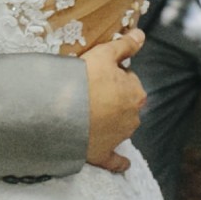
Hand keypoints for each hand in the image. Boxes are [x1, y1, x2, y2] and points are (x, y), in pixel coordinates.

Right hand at [81, 29, 146, 172]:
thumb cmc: (83, 81)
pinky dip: (118, 162)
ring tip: (87, 113)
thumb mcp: (103, 54)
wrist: (60, 113)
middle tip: (90, 92)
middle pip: (125, 104)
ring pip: (119, 127)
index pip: (129, 80)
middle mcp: (132, 118)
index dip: (113, 75)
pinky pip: (115, 160)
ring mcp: (118, 138)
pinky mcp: (103, 154)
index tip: (97, 74)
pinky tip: (123, 164)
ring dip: (110, 122)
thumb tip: (141, 35)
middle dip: (113, 98)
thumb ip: (124, 45)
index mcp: (136, 94)